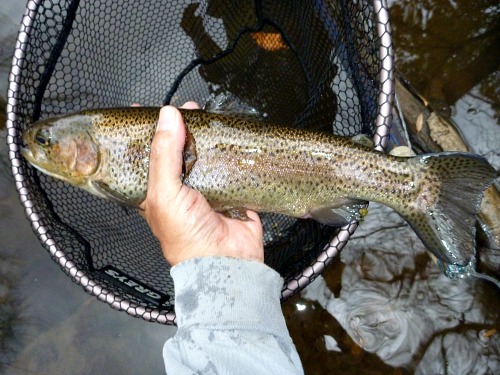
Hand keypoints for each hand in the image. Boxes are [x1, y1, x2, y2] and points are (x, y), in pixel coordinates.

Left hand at [140, 103, 263, 265]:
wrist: (225, 261)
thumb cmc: (186, 236)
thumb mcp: (164, 193)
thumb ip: (163, 154)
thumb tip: (167, 116)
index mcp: (156, 190)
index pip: (146, 155)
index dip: (145, 133)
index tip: (146, 111)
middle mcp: (181, 187)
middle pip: (178, 150)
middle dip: (180, 128)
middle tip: (185, 109)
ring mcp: (207, 188)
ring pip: (204, 154)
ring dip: (206, 135)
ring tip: (206, 115)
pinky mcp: (232, 189)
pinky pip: (230, 164)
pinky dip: (230, 150)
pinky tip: (230, 134)